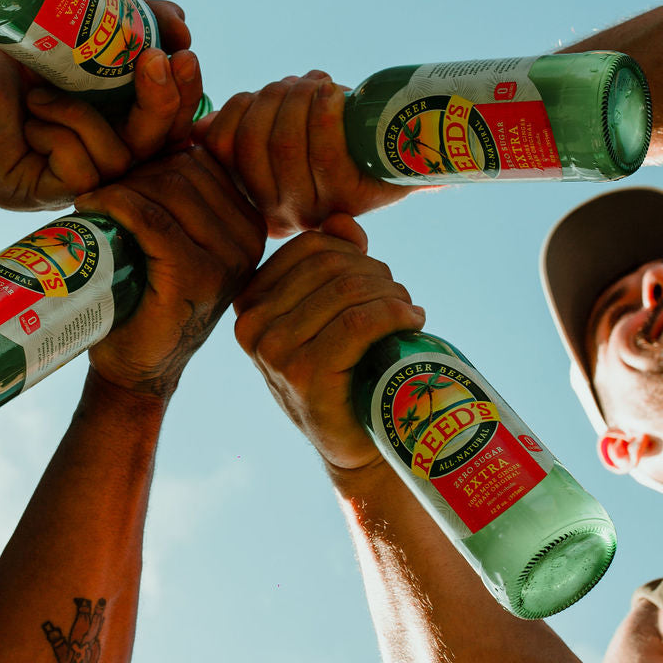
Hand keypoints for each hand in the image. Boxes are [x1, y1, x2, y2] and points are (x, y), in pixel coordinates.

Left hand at [0, 1, 203, 210]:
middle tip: (154, 60)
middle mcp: (96, 161)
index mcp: (113, 129)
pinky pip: (78, 177)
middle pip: (156, 151)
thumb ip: (135, 26)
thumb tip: (182, 24)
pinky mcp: (35, 194)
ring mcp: (65, 184)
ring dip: (86, 117)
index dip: (184, 96)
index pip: (169, 127)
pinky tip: (31, 115)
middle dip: (161, 105)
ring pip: (118, 163)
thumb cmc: (13, 45)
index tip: (183, 52)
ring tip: (46, 91)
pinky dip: (60, 136)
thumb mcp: (85, 33)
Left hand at [78, 146, 265, 397]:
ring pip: (167, 189)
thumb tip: (166, 137)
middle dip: (136, 172)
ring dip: (121, 186)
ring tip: (94, 202)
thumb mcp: (178, 240)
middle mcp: (249, 241)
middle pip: (185, 170)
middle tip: (102, 192)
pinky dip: (115, 205)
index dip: (154, 159)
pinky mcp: (194, 277)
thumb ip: (184, 198)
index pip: (203, 161)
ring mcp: (226, 261)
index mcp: (250, 224)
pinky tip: (92, 207)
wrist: (137, 369)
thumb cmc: (147, 296)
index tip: (122, 178)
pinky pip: (151, 218)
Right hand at [199, 71, 409, 236]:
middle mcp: (280, 214)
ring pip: (285, 144)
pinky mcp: (349, 198)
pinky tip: (332, 91)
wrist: (403, 152)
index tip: (260, 93)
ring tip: (316, 85)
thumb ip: (240, 131)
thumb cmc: (336, 135)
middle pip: (251, 144)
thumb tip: (199, 129)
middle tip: (296, 84)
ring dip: (298, 99)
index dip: (236, 109)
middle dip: (271, 98)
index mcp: (255, 197)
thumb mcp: (283, 131)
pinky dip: (323, 111)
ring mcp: (315, 209)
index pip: (220, 147)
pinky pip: (324, 151)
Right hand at [234, 216, 425, 473]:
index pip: (311, 246)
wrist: (355, 441)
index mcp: (250, 301)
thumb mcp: (330, 310)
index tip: (379, 279)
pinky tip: (412, 322)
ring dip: (391, 295)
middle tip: (400, 300)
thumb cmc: (345, 370)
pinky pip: (359, 322)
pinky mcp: (303, 374)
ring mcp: (273, 351)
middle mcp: (252, 325)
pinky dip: (395, 314)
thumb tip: (342, 221)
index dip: (355, 253)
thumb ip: (333, 260)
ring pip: (348, 291)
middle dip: (377, 276)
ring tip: (407, 313)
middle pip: (332, 265)